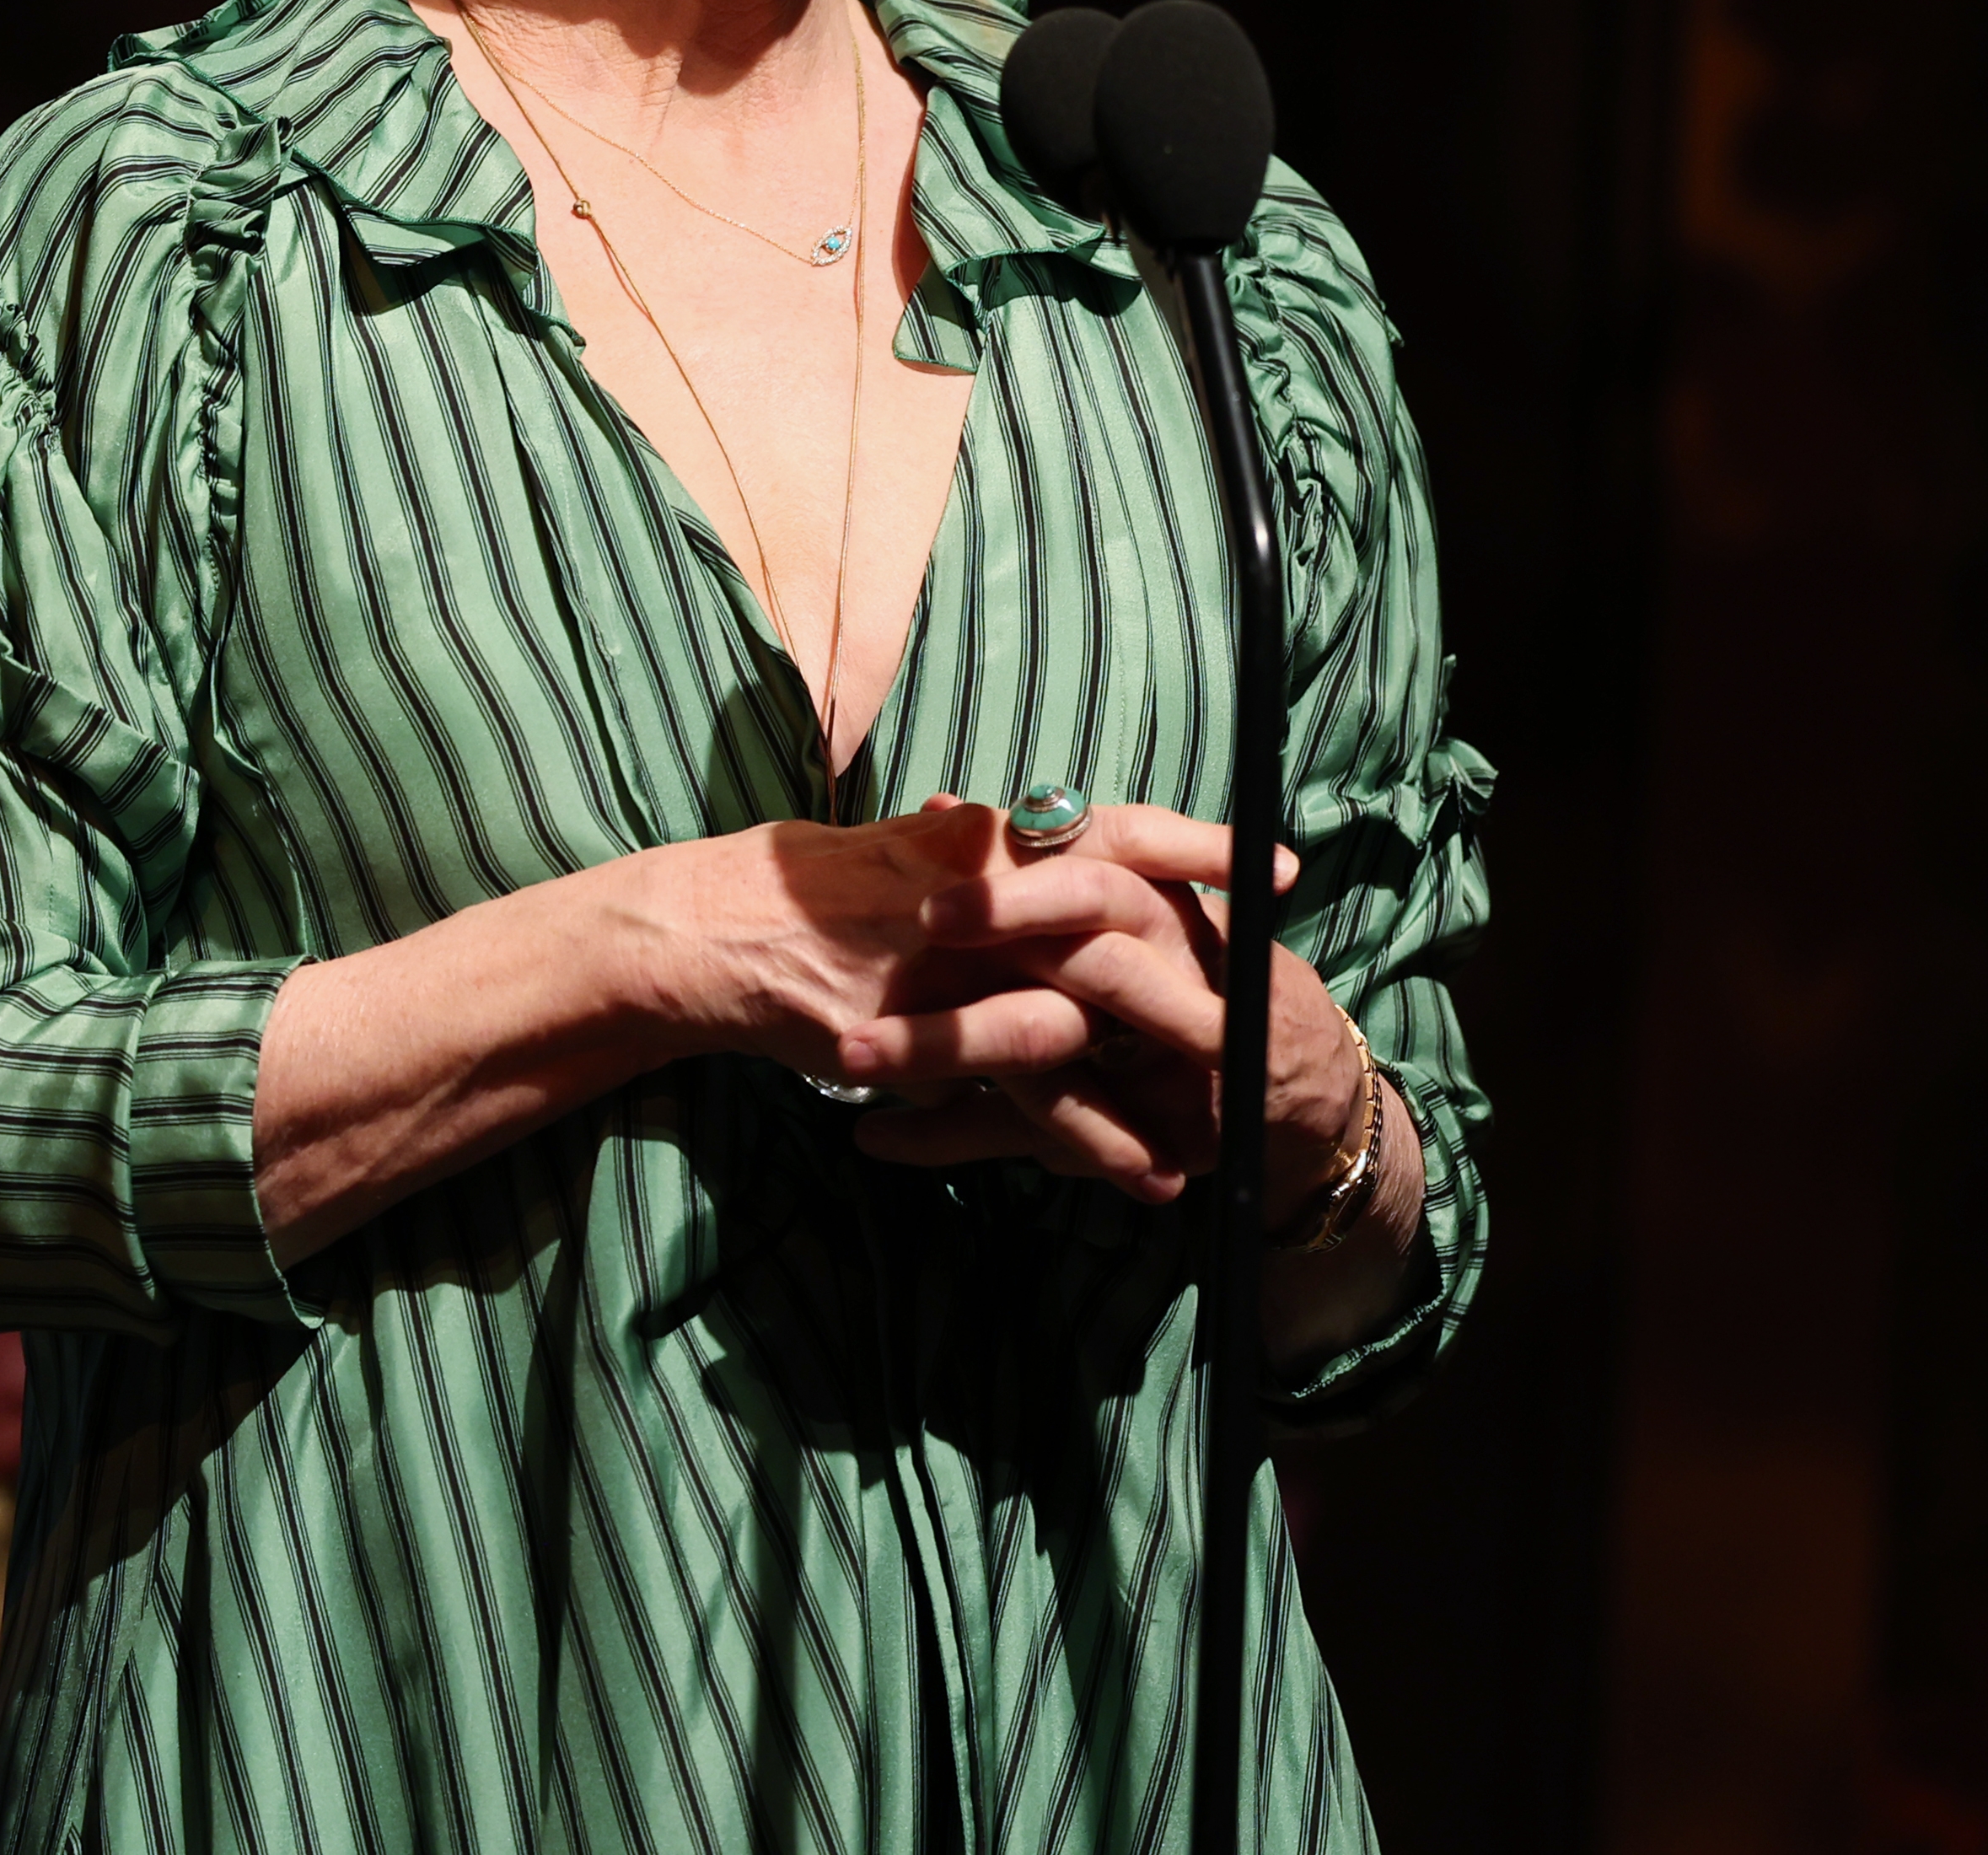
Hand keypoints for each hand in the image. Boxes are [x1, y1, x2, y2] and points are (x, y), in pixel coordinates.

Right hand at [638, 797, 1304, 1206]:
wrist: (703, 937)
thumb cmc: (782, 893)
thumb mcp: (874, 854)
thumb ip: (937, 849)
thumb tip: (966, 818)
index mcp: (973, 846)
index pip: (1100, 830)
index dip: (1187, 843)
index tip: (1264, 857)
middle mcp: (976, 898)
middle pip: (1119, 913)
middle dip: (1207, 946)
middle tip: (1283, 975)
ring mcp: (956, 967)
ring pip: (1091, 1016)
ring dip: (1164, 1072)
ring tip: (1228, 1117)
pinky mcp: (932, 1035)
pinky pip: (1033, 1093)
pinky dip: (1094, 1137)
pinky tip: (1143, 1170)